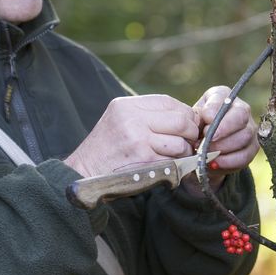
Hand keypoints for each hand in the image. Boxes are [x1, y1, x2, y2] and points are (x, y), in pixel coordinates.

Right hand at [65, 94, 199, 177]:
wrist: (84, 172)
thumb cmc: (107, 148)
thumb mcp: (120, 119)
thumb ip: (148, 115)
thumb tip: (186, 116)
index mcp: (128, 106)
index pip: (170, 102)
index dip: (185, 114)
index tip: (189, 125)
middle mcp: (133, 119)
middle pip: (180, 121)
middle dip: (191, 133)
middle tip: (190, 141)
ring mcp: (138, 140)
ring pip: (179, 143)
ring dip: (184, 152)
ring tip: (176, 156)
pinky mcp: (143, 161)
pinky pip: (172, 161)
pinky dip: (175, 166)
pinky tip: (168, 166)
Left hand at [192, 85, 259, 188]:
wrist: (200, 149)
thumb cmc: (195, 129)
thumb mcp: (191, 121)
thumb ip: (196, 119)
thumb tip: (207, 125)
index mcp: (222, 96)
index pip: (223, 99)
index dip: (214, 111)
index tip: (204, 121)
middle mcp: (241, 108)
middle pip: (240, 116)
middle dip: (222, 131)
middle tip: (204, 142)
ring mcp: (250, 128)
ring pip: (244, 136)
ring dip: (223, 148)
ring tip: (206, 154)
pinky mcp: (252, 148)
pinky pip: (245, 155)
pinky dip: (228, 162)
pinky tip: (214, 163)